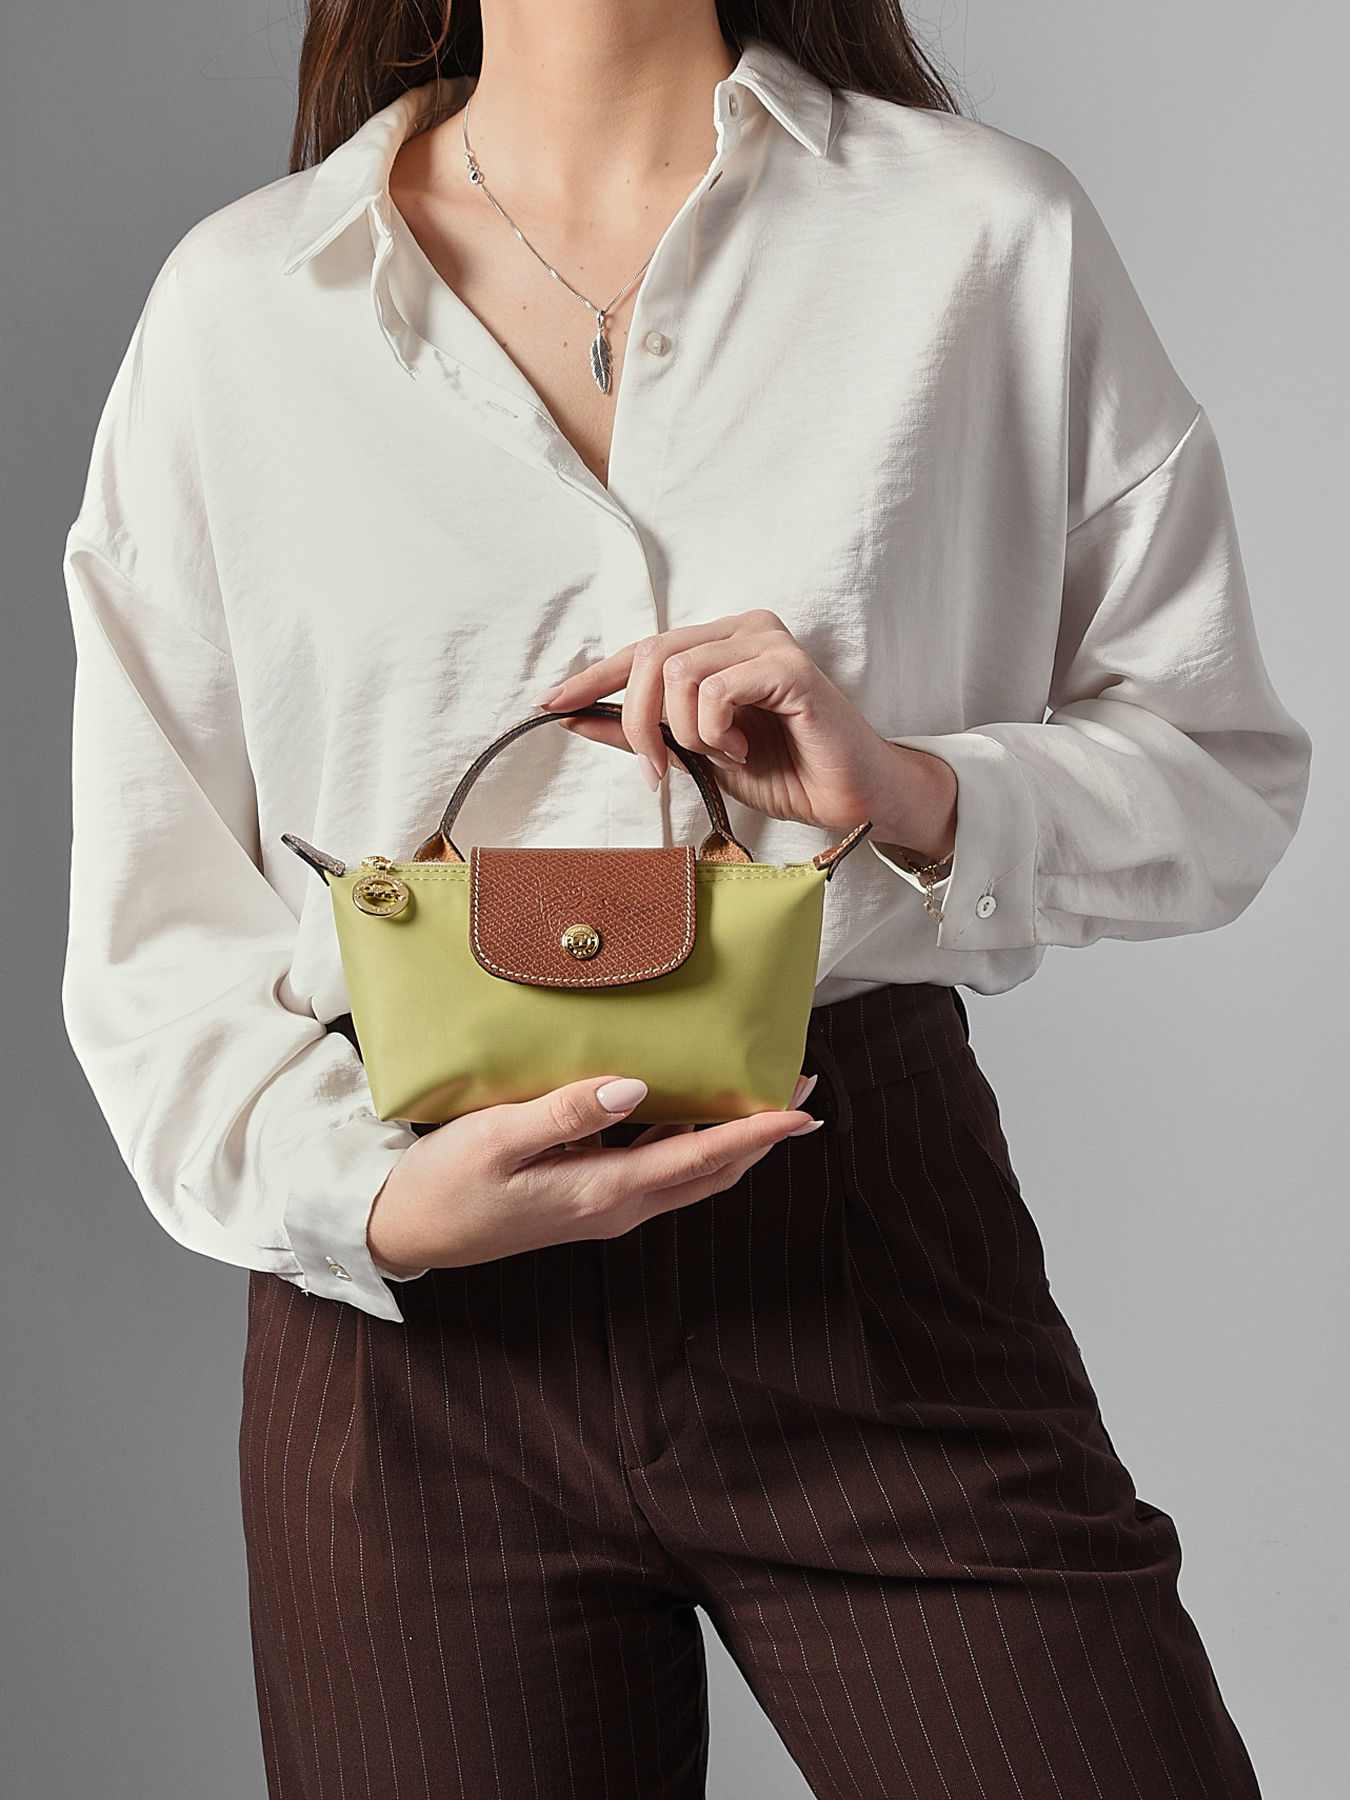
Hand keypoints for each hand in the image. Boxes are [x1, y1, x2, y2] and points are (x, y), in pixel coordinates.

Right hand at [366, 1070, 821, 1278]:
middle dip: (761, 1137)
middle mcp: (617, 1206)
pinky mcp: (589, 1200)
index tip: (801, 1110)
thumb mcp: (497, 1138)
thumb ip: (566, 1111)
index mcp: (603, 1192)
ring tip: (766, 1099)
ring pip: (689, 1174)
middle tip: (804, 1092)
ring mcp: (605, 1208)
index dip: (754, 1135)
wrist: (408, 1231)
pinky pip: (658, 1171)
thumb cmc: (445, 1183)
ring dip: (732, 1141)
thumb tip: (634, 1088)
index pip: (698, 1158)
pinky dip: (692, 1145)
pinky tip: (692, 1113)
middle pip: (709, 1171)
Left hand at [532, 608, 956, 859]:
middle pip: (650, 655)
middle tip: (659, 766)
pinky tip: (743, 749)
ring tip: (720, 756)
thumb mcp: (699, 756)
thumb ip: (645, 733)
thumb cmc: (787, 773)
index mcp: (720, 644)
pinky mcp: (789, 667)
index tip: (552, 704)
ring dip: (685, 731)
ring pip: (678, 672)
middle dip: (638, 719)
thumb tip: (580, 719)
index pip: (641, 649)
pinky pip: (717, 689)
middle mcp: (742, 630)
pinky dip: (716, 730)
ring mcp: (767, 643)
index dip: (593, 677)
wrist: (853, 800)